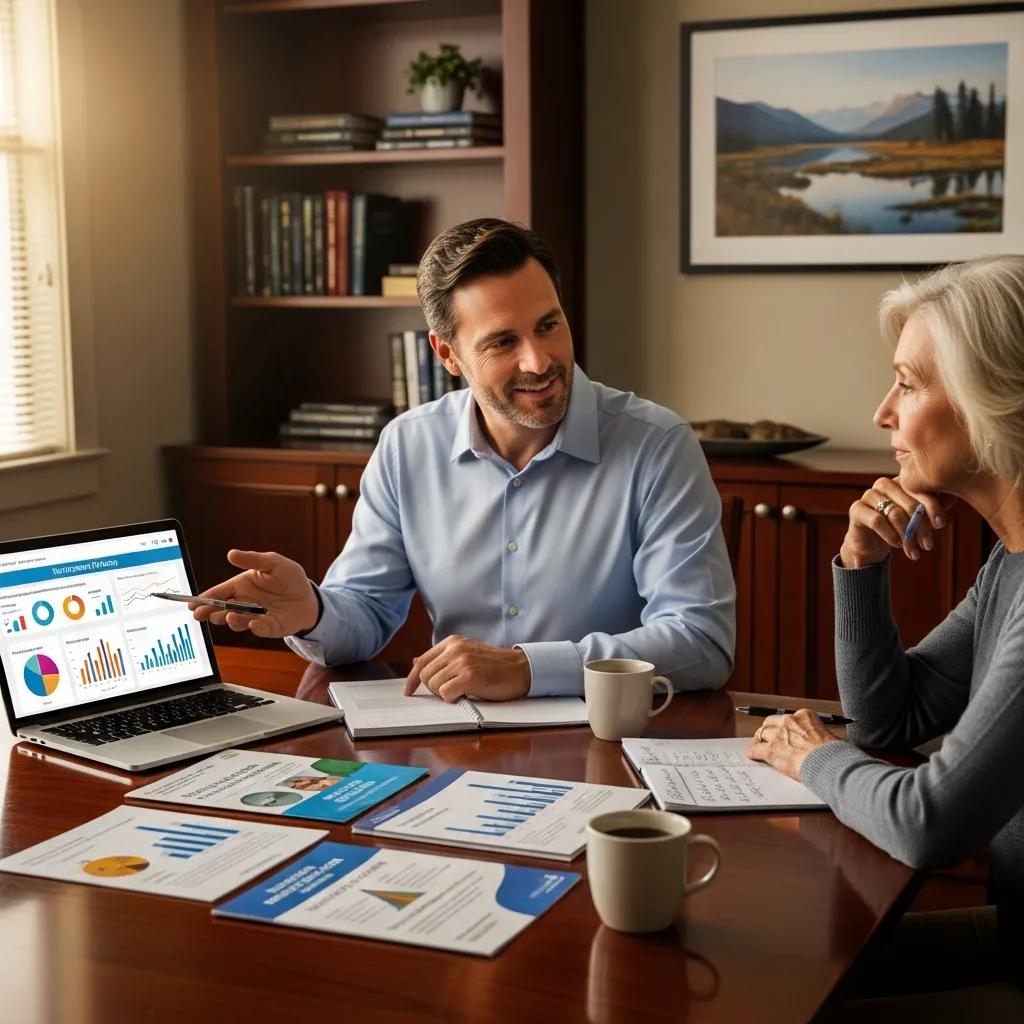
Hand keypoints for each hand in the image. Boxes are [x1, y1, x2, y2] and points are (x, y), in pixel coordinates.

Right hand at [191, 549, 318, 637]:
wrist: (309, 597)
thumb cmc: (290, 577)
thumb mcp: (274, 562)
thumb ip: (253, 559)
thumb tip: (231, 554)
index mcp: (242, 586)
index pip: (219, 592)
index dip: (204, 597)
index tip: (192, 603)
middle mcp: (244, 603)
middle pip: (221, 609)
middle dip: (209, 612)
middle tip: (200, 614)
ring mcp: (255, 616)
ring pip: (236, 621)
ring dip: (230, 620)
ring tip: (229, 615)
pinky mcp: (268, 627)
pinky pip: (259, 629)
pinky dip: (255, 628)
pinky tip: (254, 624)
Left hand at [403, 636, 531, 702]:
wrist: (520, 668)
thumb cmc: (494, 666)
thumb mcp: (466, 656)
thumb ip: (442, 659)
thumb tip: (415, 662)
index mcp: (452, 642)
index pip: (422, 661)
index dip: (412, 679)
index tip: (409, 691)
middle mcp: (455, 649)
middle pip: (425, 675)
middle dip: (432, 689)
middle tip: (449, 692)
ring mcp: (462, 661)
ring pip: (434, 686)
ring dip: (444, 694)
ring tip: (460, 692)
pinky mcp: (470, 676)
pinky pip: (446, 693)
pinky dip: (452, 699)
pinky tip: (464, 695)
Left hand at [746, 709, 839, 780]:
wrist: (831, 763)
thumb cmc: (835, 753)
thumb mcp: (829, 736)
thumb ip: (817, 735)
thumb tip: (819, 744)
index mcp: (805, 716)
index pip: (789, 718)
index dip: (784, 727)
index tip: (785, 732)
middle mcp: (790, 721)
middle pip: (771, 722)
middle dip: (769, 730)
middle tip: (768, 738)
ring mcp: (779, 735)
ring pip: (761, 733)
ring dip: (759, 740)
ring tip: (759, 746)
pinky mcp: (772, 750)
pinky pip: (756, 749)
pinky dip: (754, 753)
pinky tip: (754, 756)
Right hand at [839, 477, 953, 568]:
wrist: (871, 545)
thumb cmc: (898, 528)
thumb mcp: (919, 519)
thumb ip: (934, 507)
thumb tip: (952, 496)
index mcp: (901, 481)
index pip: (921, 490)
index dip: (932, 507)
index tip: (940, 525)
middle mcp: (884, 484)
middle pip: (909, 504)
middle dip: (921, 527)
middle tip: (928, 545)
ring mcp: (869, 495)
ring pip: (895, 513)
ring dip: (907, 536)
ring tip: (913, 551)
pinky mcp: (856, 509)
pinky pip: (877, 521)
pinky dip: (890, 535)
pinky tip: (896, 545)